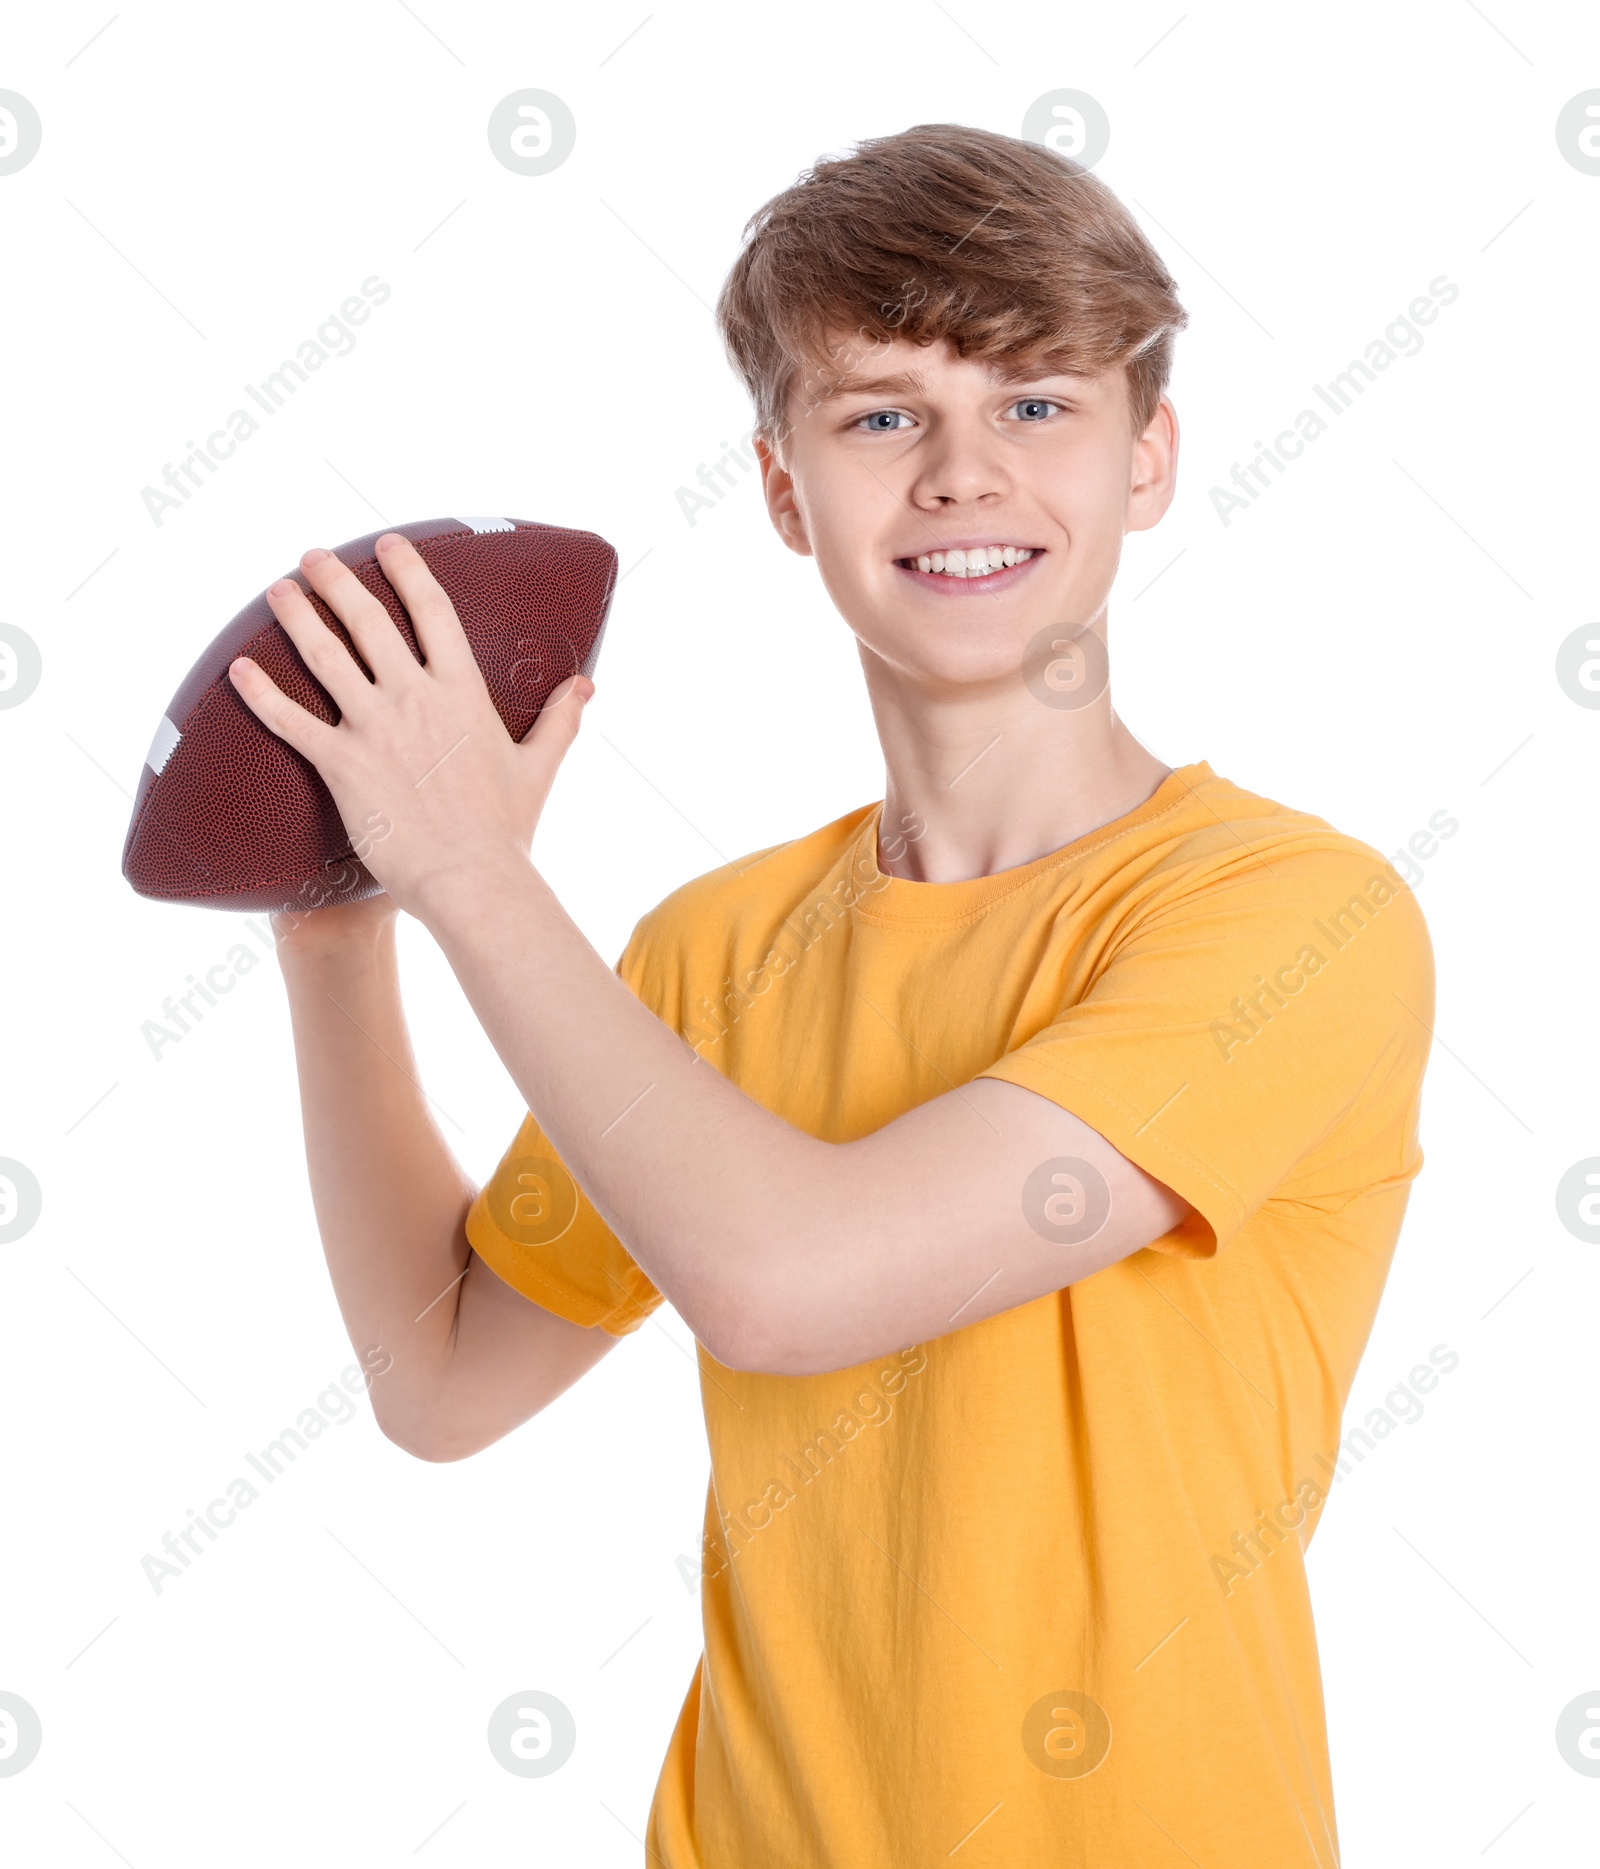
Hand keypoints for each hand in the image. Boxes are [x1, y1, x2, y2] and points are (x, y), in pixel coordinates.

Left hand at [227, 534, 591, 924]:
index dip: (407, 572)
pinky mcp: (341, 764)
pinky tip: (238, 670)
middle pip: (368, 621)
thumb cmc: (507, 830)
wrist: (471, 879)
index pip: (432, 612)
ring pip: (324, 657)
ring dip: (297, 618)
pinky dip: (261, 694)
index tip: (388, 545)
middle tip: (313, 557)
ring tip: (277, 590)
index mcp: (462, 692)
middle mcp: (414, 698)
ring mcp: (374, 728)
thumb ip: (560, 720)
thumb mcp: (539, 767)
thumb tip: (585, 684)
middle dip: (336, 581)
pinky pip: (291, 722)